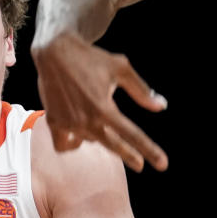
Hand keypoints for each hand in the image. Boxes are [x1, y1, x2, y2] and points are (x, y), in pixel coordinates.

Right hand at [32, 33, 168, 171]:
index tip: (163, 164)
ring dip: (98, 135)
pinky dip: (73, 144)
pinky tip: (79, 137)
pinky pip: (64, 145)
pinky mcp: (53, 122)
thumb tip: (162, 106)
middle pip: (113, 146)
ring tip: (97, 119)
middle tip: (139, 165)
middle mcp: (86, 120)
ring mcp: (68, 123)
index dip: (149, 150)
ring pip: (90, 140)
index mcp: (104, 108)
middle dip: (129, 156)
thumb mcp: (121, 69)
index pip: (132, 135)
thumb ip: (141, 90)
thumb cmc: (90, 58)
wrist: (54, 52)